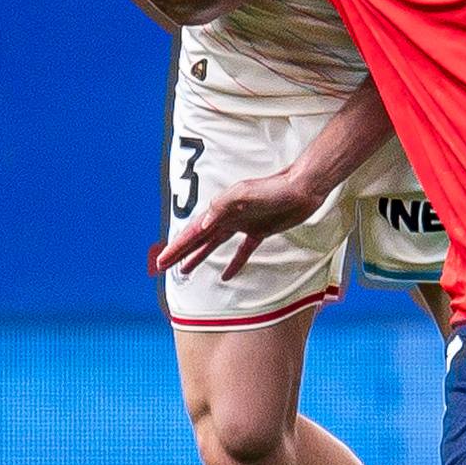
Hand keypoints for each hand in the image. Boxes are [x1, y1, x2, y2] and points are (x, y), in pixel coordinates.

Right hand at [152, 166, 323, 279]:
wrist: (303, 188)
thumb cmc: (275, 187)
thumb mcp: (245, 193)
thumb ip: (222, 206)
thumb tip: (202, 224)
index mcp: (221, 209)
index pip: (192, 232)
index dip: (176, 247)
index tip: (162, 261)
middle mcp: (228, 217)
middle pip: (198, 238)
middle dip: (180, 253)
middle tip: (163, 267)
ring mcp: (243, 224)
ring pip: (214, 244)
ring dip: (199, 256)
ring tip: (185, 271)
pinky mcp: (260, 230)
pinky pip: (243, 251)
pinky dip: (234, 264)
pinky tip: (226, 276)